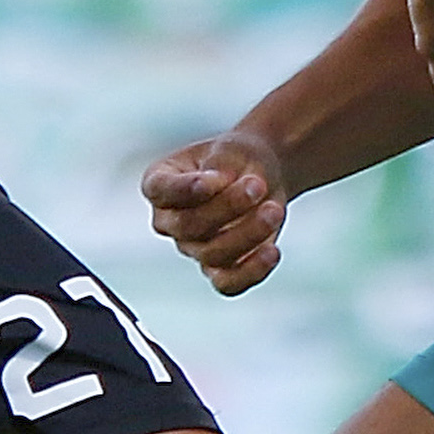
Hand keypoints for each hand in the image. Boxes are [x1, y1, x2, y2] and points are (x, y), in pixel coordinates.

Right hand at [144, 131, 292, 295]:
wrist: (261, 178)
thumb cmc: (238, 160)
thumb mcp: (230, 150)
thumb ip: (218, 167)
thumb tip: (212, 188)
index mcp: (160, 184)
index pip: (159, 189)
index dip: (182, 189)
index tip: (210, 180)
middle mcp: (170, 220)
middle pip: (188, 225)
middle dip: (226, 206)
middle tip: (258, 185)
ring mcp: (192, 248)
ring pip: (212, 255)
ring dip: (247, 234)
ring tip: (274, 210)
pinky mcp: (219, 268)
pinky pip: (228, 283)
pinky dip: (250, 272)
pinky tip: (272, 251)